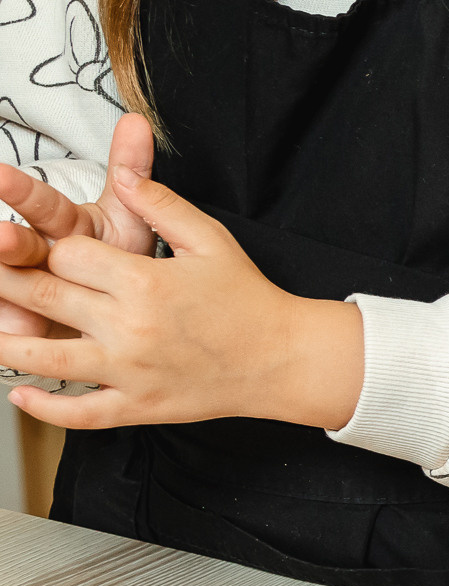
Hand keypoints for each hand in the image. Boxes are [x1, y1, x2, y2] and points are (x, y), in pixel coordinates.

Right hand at [0, 113, 158, 336]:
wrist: (130, 306)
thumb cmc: (127, 256)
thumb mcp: (131, 214)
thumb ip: (129, 168)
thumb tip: (136, 119)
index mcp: (63, 224)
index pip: (40, 203)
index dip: (19, 190)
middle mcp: (38, 253)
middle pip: (17, 246)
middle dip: (7, 242)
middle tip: (2, 236)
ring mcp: (28, 290)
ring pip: (9, 286)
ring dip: (4, 285)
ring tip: (8, 296)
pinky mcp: (26, 326)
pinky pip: (13, 327)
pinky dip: (11, 329)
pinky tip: (11, 332)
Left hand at [0, 161, 363, 430]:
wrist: (284, 358)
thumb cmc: (248, 298)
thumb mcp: (210, 239)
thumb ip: (160, 204)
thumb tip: (123, 173)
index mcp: (143, 281)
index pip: (67, 255)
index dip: (49, 247)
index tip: (48, 247)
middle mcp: (128, 326)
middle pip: (42, 297)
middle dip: (6, 281)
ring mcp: (129, 369)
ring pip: (43, 358)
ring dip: (5, 344)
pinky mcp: (137, 404)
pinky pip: (80, 412)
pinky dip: (45, 407)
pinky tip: (21, 394)